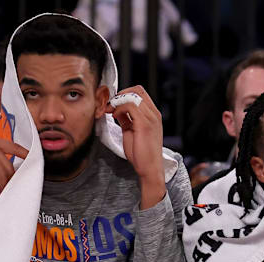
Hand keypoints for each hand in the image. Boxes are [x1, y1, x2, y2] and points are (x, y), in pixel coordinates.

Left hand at [105, 86, 165, 207]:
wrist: (149, 169)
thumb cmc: (141, 154)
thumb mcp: (132, 132)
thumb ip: (126, 120)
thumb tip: (117, 111)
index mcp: (153, 115)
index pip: (140, 92)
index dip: (124, 94)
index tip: (113, 104)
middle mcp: (154, 114)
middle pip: (137, 90)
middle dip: (120, 94)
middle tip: (110, 105)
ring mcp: (150, 118)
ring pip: (132, 96)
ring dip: (117, 101)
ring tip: (109, 110)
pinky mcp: (144, 124)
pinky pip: (129, 106)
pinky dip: (119, 108)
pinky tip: (114, 116)